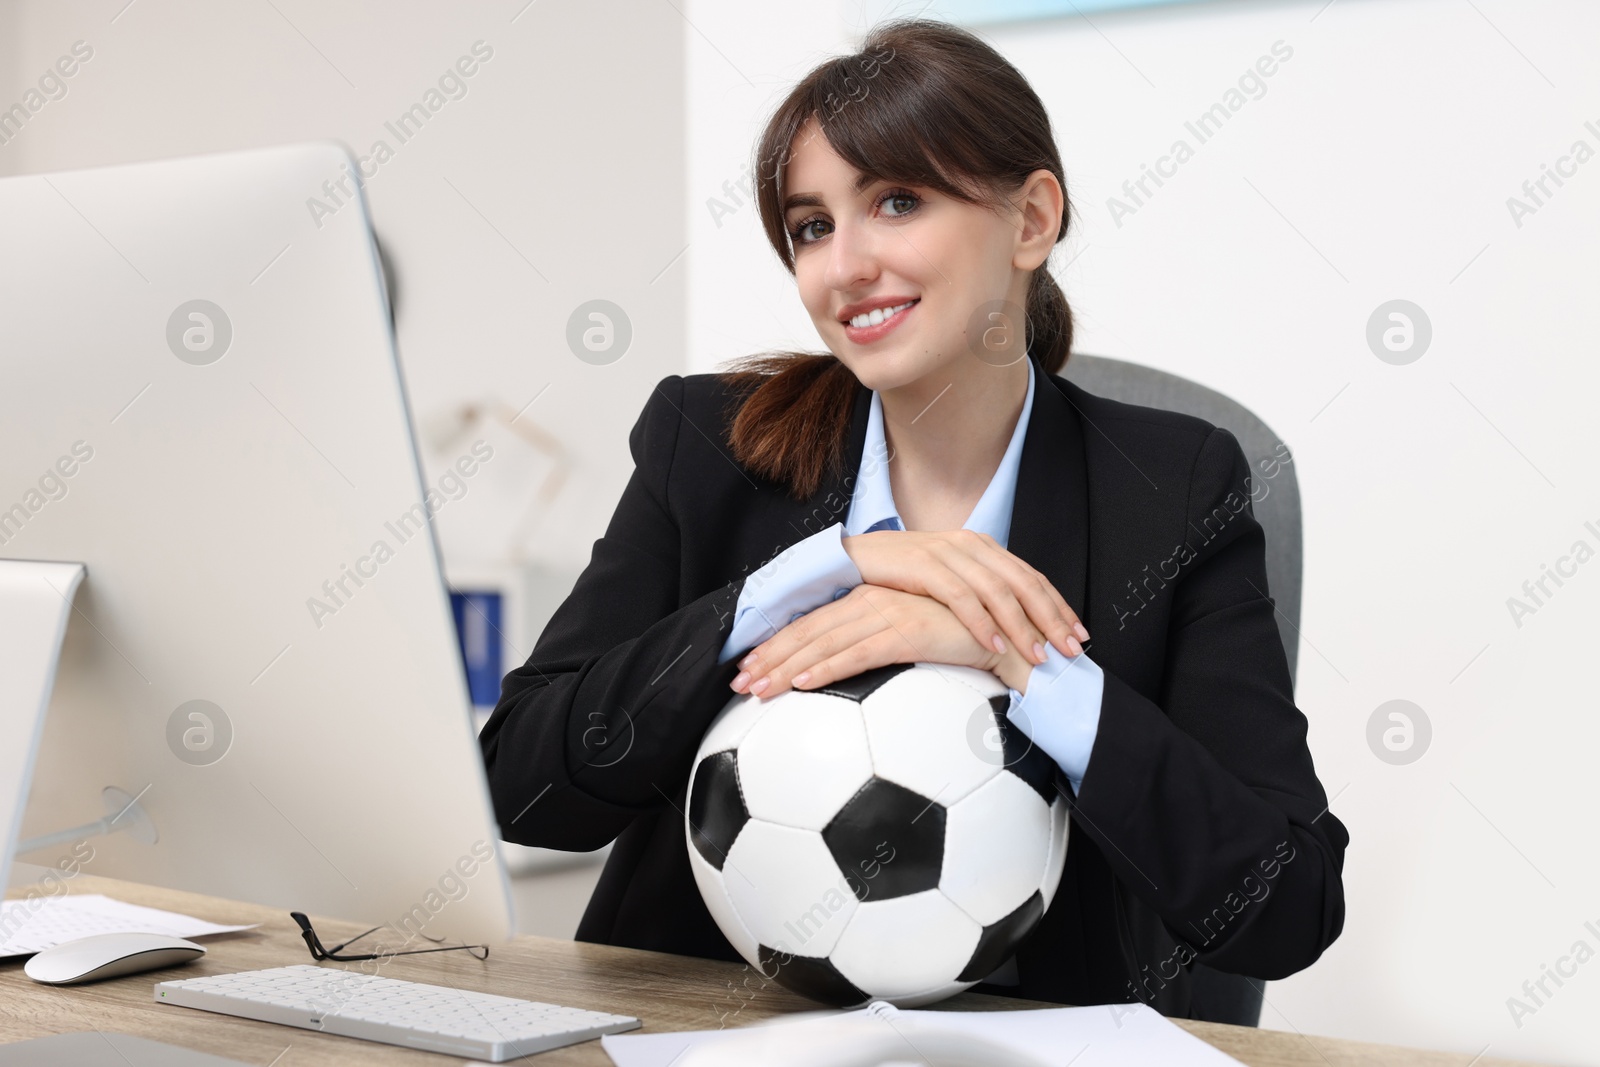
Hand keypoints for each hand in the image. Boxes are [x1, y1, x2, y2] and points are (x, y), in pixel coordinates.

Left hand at [729, 583, 1037, 699]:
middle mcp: (873, 598)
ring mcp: (890, 609)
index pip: (813, 622)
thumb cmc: (962, 640)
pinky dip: (828, 667)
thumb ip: (879, 643)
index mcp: (870, 599)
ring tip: (758, 689)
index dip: (777, 644)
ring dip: (787, 666)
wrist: (1012, 636)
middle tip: (738, 683)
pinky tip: (803, 685)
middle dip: (770, 656)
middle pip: (809, 629)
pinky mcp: (909, 627)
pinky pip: (859, 651)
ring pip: (825, 640)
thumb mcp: (911, 637)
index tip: (748, 668)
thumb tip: (849, 672)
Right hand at [841, 528, 1087, 665]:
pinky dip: (981, 621)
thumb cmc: (900, 576)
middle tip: (1070, 650)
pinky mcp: (924, 565)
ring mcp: (948, 552)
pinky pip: (960, 597)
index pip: (1030, 578)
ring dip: (1021, 625)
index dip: (1058, 606)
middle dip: (1051, 619)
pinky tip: (994, 644)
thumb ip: (977, 593)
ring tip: (1037, 654)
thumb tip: (1010, 624)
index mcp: (982, 547)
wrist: (851, 558)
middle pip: (1023, 583)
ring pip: (998, 591)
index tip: (1079, 636)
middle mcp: (971, 544)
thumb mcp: (946, 580)